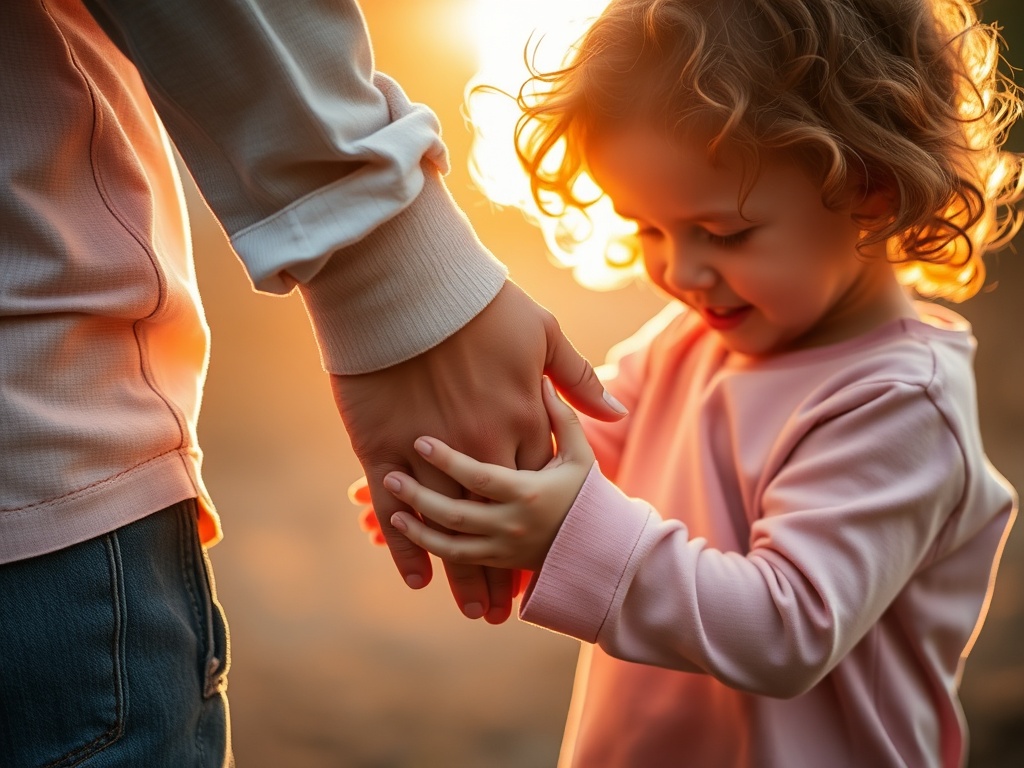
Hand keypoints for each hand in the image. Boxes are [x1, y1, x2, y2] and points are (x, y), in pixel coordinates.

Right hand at [331, 281, 625, 622]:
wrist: (408, 285)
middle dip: (501, 572)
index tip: (545, 566)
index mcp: (519, 421)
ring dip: (460, 575)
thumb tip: (616, 409)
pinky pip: (400, 507)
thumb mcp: (542, 334)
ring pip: (451, 527)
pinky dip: (407, 547)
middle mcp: (482, 445)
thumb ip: (576, 380)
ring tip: (470, 612)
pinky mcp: (387, 447)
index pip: (535, 490)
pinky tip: (417, 579)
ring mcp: (433, 451)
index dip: (539, 534)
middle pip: (496, 522)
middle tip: (503, 611)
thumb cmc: (479, 303)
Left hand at [384, 377, 594, 571]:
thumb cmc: (586, 491)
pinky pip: (458, 558)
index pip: (481, 477)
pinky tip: (407, 530)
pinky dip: (429, 546)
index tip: (421, 441)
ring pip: (452, 545)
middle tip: (393, 476)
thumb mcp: (579, 453)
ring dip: (418, 529)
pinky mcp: (497, 562)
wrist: (599, 547)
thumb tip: (541, 380)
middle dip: (421, 497)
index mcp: (530, 492)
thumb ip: (560, 417)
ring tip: (393, 507)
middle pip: (458, 514)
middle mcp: (513, 525)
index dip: (448, 461)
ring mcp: (503, 548)